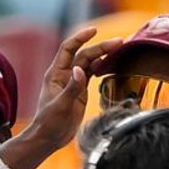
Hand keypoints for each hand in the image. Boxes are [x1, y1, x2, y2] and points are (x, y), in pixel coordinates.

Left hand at [0, 27, 122, 168]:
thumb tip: (80, 69)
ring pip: (89, 63)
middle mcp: (64, 75)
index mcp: (55, 74)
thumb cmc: (49, 122)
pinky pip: (92, 74)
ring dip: (102, 55)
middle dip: (100, 47)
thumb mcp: (61, 105)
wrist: (49, 138)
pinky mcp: (80, 92)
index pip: (68, 49)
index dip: (80, 38)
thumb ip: (72, 87)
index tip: (94, 30)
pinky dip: (101, 67)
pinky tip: (112, 63)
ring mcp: (72, 82)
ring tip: (120, 48)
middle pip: (83, 55)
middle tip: (119, 42)